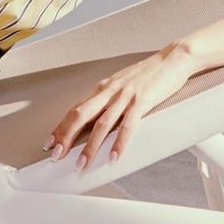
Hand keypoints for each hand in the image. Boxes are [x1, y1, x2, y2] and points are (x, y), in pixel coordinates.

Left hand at [44, 43, 197, 169]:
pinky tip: (114, 156)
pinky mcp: (142, 101)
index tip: (51, 142)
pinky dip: (119, 143)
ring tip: (82, 164)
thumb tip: (96, 117)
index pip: (75, 109)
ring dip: (90, 147)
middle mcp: (109, 91)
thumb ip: (109, 100)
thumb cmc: (149, 74)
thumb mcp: (122, 85)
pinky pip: (127, 125)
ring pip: (101, 124)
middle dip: (65, 137)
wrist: (173, 59)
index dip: (60, 127)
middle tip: (56, 155)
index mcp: (103, 88)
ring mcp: (124, 96)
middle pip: (80, 116)